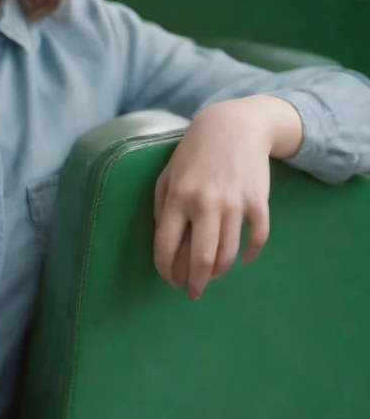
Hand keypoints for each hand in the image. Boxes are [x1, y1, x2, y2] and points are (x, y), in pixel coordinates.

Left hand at [152, 95, 302, 299]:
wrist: (233, 125)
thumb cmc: (194, 153)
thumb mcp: (167, 174)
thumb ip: (160, 207)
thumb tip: (163, 241)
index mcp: (177, 198)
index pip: (166, 246)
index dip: (166, 270)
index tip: (170, 279)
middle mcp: (204, 203)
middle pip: (200, 259)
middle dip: (195, 283)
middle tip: (193, 293)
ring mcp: (234, 203)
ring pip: (228, 254)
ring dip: (219, 272)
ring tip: (212, 276)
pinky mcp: (257, 201)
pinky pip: (257, 238)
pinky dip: (250, 254)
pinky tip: (243, 260)